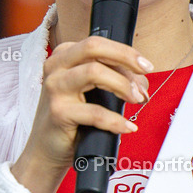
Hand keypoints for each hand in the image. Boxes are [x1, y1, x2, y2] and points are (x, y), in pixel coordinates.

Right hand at [11, 37, 151, 192]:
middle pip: (93, 47)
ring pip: (94, 73)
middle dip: (125, 56)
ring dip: (122, 85)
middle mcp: (56, 67)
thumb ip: (114, 80)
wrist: (46, 149)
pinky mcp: (59, 112)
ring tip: (136, 100)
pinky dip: (116, 120)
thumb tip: (140, 83)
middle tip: (146, 71)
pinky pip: (95, 112)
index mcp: (64, 56)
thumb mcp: (91, 92)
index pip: (98, 43)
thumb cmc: (71, 118)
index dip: (126, 53)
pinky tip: (126, 127)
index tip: (145, 67)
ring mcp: (54, 88)